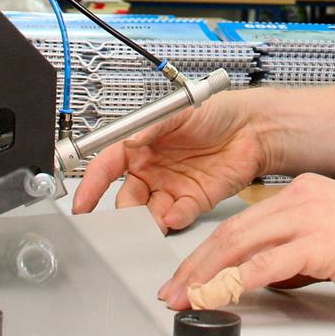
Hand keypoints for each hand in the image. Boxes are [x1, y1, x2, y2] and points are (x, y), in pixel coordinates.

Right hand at [69, 93, 268, 227]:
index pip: (107, 167)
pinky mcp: (194, 201)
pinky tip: (174, 217)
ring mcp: (172, 188)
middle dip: (121, 211)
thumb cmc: (216, 112)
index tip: (82, 202)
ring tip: (147, 224)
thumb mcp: (180, 111)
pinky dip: (174, 220)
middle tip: (119, 221)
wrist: (252, 127)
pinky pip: (178, 216)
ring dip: (146, 222)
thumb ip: (153, 126)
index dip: (92, 185)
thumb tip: (131, 140)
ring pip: (149, 213)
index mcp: (140, 146)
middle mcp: (152, 170)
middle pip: (126, 198)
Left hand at [158, 174, 334, 311]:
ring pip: (241, 243)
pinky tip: (220, 295)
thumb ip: (300, 253)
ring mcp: (311, 217)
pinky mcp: (322, 243)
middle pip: (232, 231)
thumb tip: (270, 277)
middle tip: (173, 291)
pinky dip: (237, 281)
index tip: (190, 275)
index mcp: (306, 192)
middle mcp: (303, 198)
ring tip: (186, 299)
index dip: (208, 251)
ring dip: (206, 275)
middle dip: (195, 265)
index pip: (243, 221)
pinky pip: (267, 263)